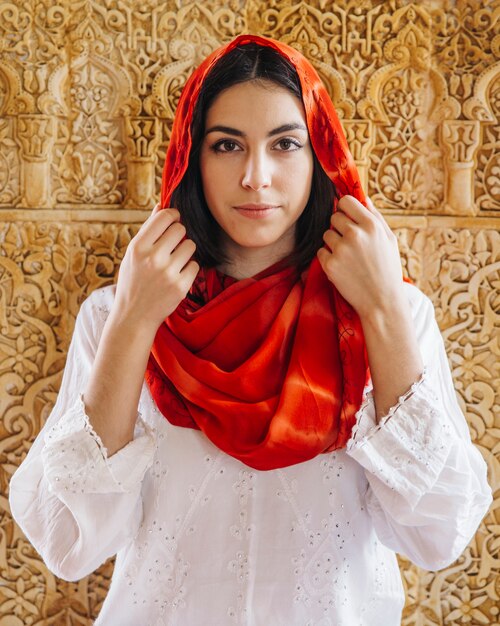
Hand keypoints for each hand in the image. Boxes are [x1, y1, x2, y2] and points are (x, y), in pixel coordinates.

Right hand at [111, 203, 198, 332]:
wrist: (134, 316)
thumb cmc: (133, 281)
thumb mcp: (133, 255)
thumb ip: (148, 231)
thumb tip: (161, 206)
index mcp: (138, 247)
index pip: (165, 216)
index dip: (173, 215)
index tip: (175, 220)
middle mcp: (153, 258)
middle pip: (180, 229)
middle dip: (179, 235)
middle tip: (171, 247)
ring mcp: (168, 272)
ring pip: (191, 246)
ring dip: (185, 252)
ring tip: (173, 262)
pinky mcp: (181, 286)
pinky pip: (195, 265)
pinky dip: (189, 269)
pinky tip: (177, 276)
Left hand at [317, 195, 404, 318]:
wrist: (381, 302)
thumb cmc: (387, 270)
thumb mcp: (389, 240)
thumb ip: (375, 216)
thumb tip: (362, 198)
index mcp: (371, 225)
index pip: (346, 201)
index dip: (345, 209)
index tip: (347, 217)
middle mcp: (355, 234)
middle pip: (334, 217)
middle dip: (339, 227)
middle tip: (351, 244)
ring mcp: (341, 249)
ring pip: (326, 235)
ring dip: (333, 243)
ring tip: (348, 257)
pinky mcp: (329, 264)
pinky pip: (321, 252)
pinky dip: (328, 258)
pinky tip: (342, 268)